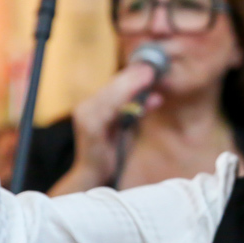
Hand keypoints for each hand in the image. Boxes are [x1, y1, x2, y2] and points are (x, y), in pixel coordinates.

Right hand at [53, 64, 160, 193]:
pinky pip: (109, 108)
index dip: (132, 75)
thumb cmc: (112, 152)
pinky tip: (139, 94)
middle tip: (152, 68)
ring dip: (131, 84)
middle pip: (112, 86)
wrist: (94, 175)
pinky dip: (124, 98)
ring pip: (111, 94)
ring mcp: (86, 116)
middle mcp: (86, 107)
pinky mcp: (90, 126)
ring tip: (148, 75)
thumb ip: (139, 111)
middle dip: (133, 76)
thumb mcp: (128, 128)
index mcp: (93, 105)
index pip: (114, 85)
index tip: (150, 67)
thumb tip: (157, 96)